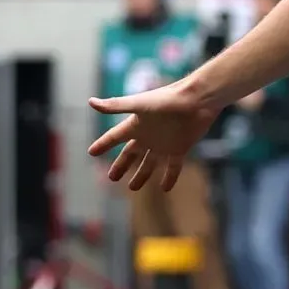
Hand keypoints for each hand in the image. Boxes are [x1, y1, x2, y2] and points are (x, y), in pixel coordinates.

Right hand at [87, 80, 223, 190]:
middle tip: (111, 178)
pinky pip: (173, 167)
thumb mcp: (139, 104)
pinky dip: (169, 177)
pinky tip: (165, 188)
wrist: (197, 100)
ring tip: (132, 187)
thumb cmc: (167, 100)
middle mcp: (148, 135)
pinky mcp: (180, 148)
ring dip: (141, 175)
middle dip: (121, 165)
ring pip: (149, 163)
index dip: (103, 144)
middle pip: (130, 154)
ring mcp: (164, 143)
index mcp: (136, 125)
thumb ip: (116, 106)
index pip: (114, 137)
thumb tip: (91, 102)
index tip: (92, 152)